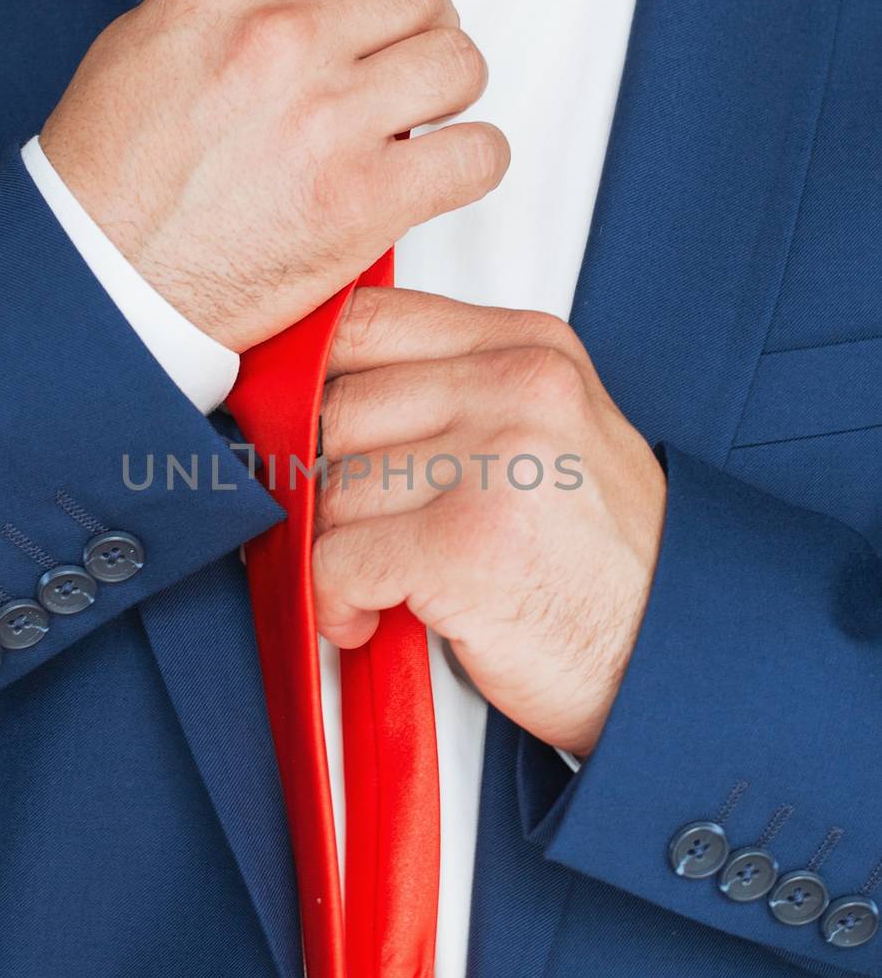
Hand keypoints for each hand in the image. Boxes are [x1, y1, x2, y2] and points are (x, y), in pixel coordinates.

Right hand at [41, 0, 508, 350]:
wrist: (99, 280)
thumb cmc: (111, 176)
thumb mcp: (148, 39)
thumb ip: (237, 0)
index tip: (395, 6)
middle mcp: (283, 36)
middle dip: (424, 32)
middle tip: (403, 74)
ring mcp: (329, 118)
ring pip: (460, 63)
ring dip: (450, 94)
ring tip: (417, 125)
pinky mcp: (363, 201)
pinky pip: (478, 154)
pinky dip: (472, 163)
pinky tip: (437, 175)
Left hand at [313, 289, 666, 758]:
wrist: (678, 657)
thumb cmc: (604, 564)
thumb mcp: (545, 437)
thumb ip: (452, 394)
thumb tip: (321, 398)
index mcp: (529, 347)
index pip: (365, 321)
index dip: (309, 382)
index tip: (298, 433)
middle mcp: (517, 387)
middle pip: (337, 408)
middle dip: (323, 484)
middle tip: (349, 532)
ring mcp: (496, 460)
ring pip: (332, 486)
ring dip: (334, 552)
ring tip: (377, 586)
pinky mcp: (466, 543)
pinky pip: (337, 558)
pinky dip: (337, 601)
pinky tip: (370, 618)